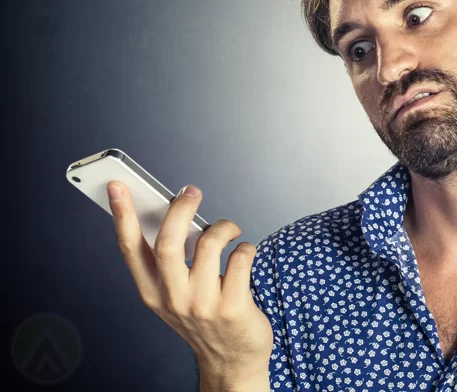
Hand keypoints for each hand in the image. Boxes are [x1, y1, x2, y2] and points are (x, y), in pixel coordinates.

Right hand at [107, 182, 272, 387]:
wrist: (232, 361)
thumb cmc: (205, 319)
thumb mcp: (176, 294)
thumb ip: (171, 261)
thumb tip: (175, 211)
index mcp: (152, 292)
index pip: (130, 249)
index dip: (123, 216)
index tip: (118, 187)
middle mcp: (173, 299)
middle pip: (168, 242)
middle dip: (180, 208)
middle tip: (191, 192)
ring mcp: (203, 305)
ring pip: (209, 244)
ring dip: (224, 227)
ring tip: (230, 230)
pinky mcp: (233, 307)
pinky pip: (241, 257)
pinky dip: (246, 246)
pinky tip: (244, 252)